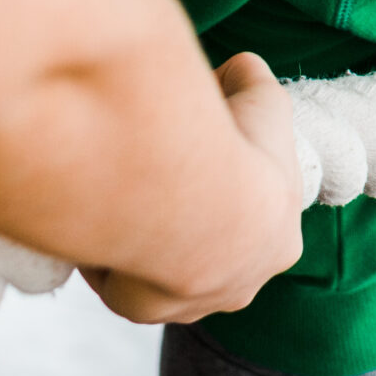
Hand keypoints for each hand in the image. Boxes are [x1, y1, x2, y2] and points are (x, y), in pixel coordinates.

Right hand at [81, 53, 304, 322]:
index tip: (204, 164)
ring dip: (145, 245)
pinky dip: (105, 255)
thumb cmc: (239, 151)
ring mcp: (187, 304)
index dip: (230, 190)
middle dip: (187, 225)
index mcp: (278, 245)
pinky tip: (98, 221)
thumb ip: (251, 79)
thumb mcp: (262, 98)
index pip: (254, 222)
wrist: (196, 205)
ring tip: (123, 199)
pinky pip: (117, 283)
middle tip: (158, 182)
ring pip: (161, 275)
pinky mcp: (137, 308)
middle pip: (209, 257)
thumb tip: (237, 68)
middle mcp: (237, 287)